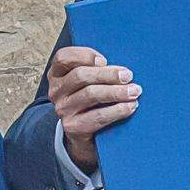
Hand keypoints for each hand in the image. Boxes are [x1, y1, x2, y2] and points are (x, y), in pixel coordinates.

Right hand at [46, 45, 138, 174]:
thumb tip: (122, 69)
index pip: (63, 57)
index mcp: (57, 74)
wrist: (82, 134)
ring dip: (116, 92)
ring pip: (91, 94)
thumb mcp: (87, 82)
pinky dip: (117, 110)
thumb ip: (96, 70)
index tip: (104, 60)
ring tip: (134, 91)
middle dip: (108, 74)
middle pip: (80, 75)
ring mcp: (63, 109)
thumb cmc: (90, 101)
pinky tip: (130, 107)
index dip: (84, 55)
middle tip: (128, 76)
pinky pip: (98, 116)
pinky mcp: (73, 127)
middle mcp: (56, 91)